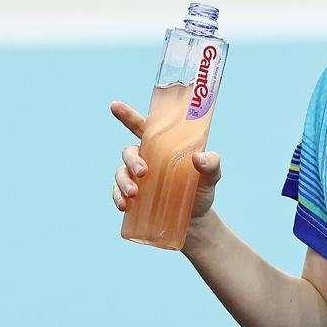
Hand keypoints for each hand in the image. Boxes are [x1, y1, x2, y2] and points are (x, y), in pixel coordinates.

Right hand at [108, 101, 220, 233]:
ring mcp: (136, 178)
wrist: (195, 221)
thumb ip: (211, 163)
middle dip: (131, 160)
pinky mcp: (131, 197)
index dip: (127, 115)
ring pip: (121, 172)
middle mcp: (145, 159)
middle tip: (143, 172)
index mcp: (161, 146)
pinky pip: (117, 193)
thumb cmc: (201, 190)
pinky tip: (123, 205)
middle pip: (129, 151)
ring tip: (133, 194)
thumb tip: (198, 158)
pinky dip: (117, 197)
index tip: (114, 106)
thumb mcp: (211, 176)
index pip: (142, 127)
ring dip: (123, 181)